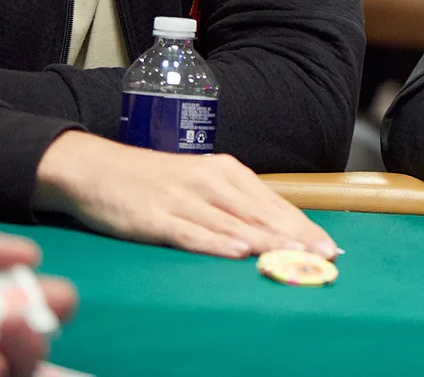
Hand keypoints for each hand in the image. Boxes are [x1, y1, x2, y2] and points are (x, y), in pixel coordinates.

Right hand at [33, 132, 339, 260]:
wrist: (94, 168)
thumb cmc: (151, 181)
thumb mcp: (198, 185)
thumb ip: (231, 206)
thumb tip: (270, 231)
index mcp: (224, 172)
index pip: (273, 203)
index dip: (303, 226)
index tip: (330, 246)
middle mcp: (209, 181)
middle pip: (261, 213)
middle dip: (297, 236)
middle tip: (326, 256)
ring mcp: (183, 198)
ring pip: (234, 223)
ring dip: (268, 241)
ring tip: (297, 256)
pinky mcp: (156, 216)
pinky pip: (192, 232)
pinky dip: (217, 242)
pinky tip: (239, 251)